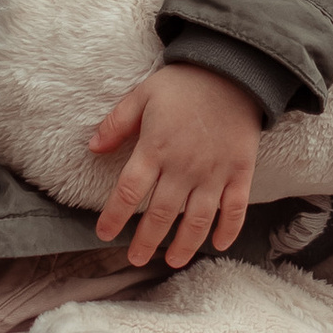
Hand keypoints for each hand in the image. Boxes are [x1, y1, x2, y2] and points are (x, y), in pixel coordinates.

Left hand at [89, 63, 263, 268]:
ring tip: (172, 261)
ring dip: (183, 245)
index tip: (105, 234)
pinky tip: (217, 245)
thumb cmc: (184, 84)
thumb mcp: (142, 94)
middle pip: (160, 214)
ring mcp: (214, 172)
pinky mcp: (239, 172)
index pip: (128, 192)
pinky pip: (235, 209)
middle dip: (145, 241)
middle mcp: (183, 167)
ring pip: (196, 220)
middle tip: (135, 258)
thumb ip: (116, 123)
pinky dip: (227, 230)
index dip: (114, 217)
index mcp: (155, 148)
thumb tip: (92, 147)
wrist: (233, 71)